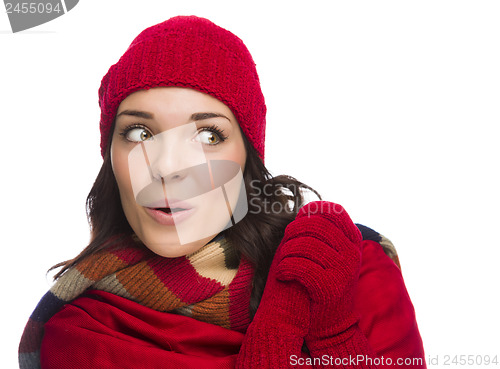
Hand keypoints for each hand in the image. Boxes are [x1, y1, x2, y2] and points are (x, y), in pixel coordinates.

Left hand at [276, 201, 361, 351]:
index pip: (333, 212)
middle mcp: (352, 253)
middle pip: (315, 226)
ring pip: (306, 245)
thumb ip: (320, 232)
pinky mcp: (331, 287)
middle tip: (285, 243)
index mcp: (353, 241)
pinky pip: (301, 267)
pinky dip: (286, 268)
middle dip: (294, 231)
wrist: (329, 323)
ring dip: (286, 252)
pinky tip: (283, 273)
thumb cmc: (321, 282)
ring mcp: (344, 270)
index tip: (298, 220)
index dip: (312, 211)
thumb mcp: (327, 253)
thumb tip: (304, 208)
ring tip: (282, 261)